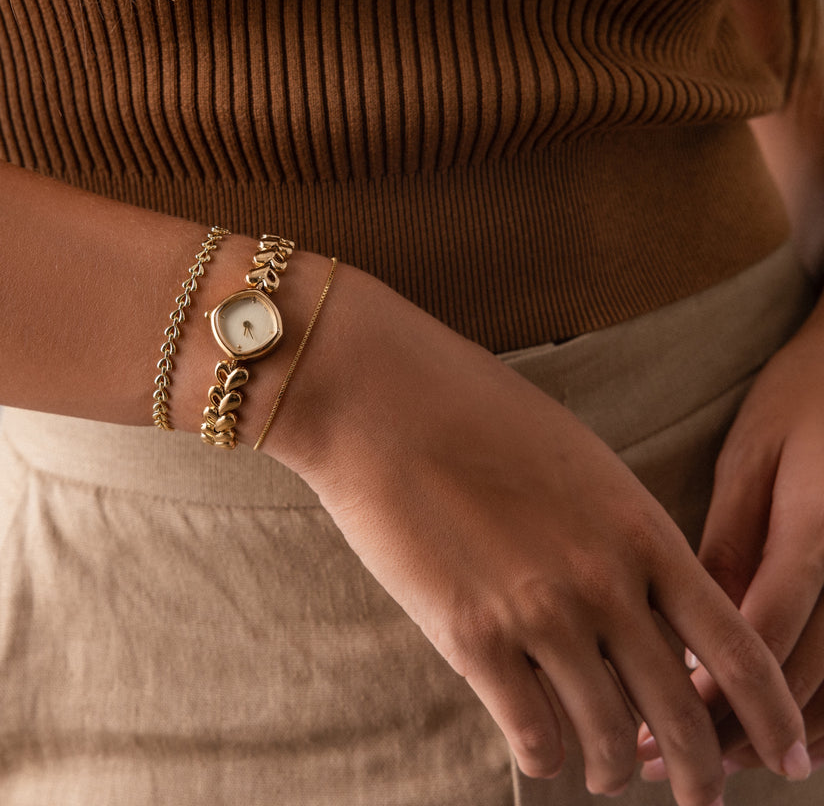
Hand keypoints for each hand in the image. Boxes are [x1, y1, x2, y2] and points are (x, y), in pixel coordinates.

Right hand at [265, 265, 807, 805]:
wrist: (383, 400)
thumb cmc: (475, 412)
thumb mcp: (577, 461)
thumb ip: (619, 532)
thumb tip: (638, 601)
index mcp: (640, 529)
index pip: (738, 645)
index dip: (773, 713)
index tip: (788, 754)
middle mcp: (604, 582)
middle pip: (682, 711)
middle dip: (702, 771)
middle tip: (701, 794)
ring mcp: (539, 614)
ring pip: (607, 739)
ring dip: (612, 770)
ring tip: (605, 773)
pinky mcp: (471, 638)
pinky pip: (531, 735)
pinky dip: (543, 757)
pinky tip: (538, 748)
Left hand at [639, 296, 823, 777]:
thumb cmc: (803, 403)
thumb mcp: (753, 459)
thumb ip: (730, 539)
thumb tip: (691, 618)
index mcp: (816, 530)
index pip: (760, 633)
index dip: (708, 691)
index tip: (653, 727)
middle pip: (800, 675)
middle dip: (730, 727)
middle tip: (667, 761)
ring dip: (777, 732)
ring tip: (716, 761)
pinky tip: (792, 735)